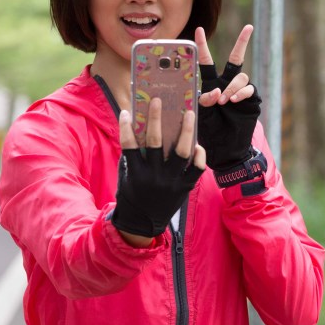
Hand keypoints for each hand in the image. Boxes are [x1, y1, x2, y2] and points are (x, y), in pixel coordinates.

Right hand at [112, 98, 205, 244]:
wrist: (142, 224)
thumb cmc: (133, 195)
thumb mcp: (128, 177)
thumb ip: (134, 157)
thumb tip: (144, 127)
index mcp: (136, 173)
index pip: (128, 146)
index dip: (125, 127)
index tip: (125, 111)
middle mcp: (154, 177)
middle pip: (155, 143)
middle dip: (156, 119)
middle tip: (158, 100)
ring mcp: (171, 183)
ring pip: (181, 152)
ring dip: (185, 131)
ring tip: (189, 113)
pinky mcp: (185, 188)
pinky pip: (197, 169)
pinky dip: (199, 156)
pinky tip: (198, 144)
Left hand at [195, 25, 261, 170]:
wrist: (226, 150)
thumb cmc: (210, 132)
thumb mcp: (201, 115)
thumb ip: (204, 101)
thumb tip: (214, 91)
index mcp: (211, 84)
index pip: (206, 62)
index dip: (202, 46)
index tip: (198, 29)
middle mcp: (226, 83)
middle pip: (236, 58)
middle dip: (242, 42)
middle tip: (248, 27)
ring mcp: (240, 91)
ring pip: (239, 77)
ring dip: (231, 86)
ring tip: (224, 100)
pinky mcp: (251, 100)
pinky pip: (249, 89)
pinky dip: (241, 93)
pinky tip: (234, 100)